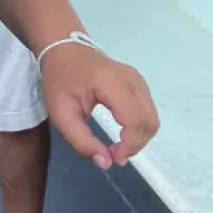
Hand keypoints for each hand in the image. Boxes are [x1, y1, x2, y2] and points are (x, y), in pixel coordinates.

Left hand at [40, 42, 159, 169]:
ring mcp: (139, 80)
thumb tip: (106, 163)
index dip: (130, 145)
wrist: (64, 49)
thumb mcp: (61, 114)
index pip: (135, 120)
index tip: (113, 158)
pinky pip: (148, 111)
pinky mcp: (140, 83)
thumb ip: (81, 141)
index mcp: (112, 83)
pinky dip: (139, 128)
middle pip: (149, 121)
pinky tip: (122, 133)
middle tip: (114, 155)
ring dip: (139, 138)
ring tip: (117, 146)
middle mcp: (132, 80)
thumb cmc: (60, 80)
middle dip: (135, 144)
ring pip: (152, 118)